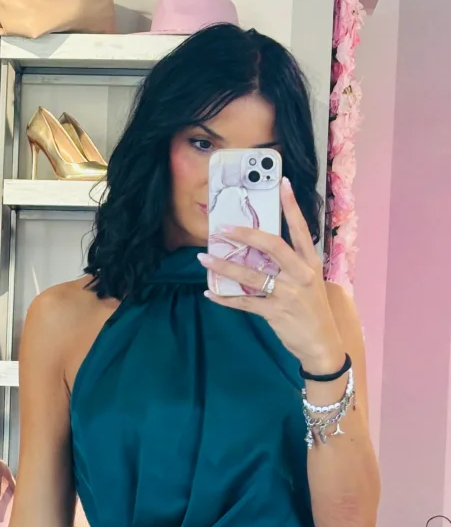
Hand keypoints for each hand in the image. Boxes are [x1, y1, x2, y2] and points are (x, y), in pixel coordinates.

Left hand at [198, 178, 345, 374]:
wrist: (322, 344)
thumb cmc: (313, 311)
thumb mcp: (310, 282)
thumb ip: (293, 265)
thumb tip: (264, 251)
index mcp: (310, 263)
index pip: (301, 229)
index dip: (291, 206)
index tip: (282, 183)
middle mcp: (300, 274)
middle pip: (271, 245)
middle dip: (245, 234)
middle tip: (222, 228)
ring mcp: (287, 293)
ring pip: (250, 275)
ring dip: (223, 266)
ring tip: (204, 258)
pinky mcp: (275, 312)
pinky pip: (244, 302)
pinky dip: (224, 298)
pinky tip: (209, 292)